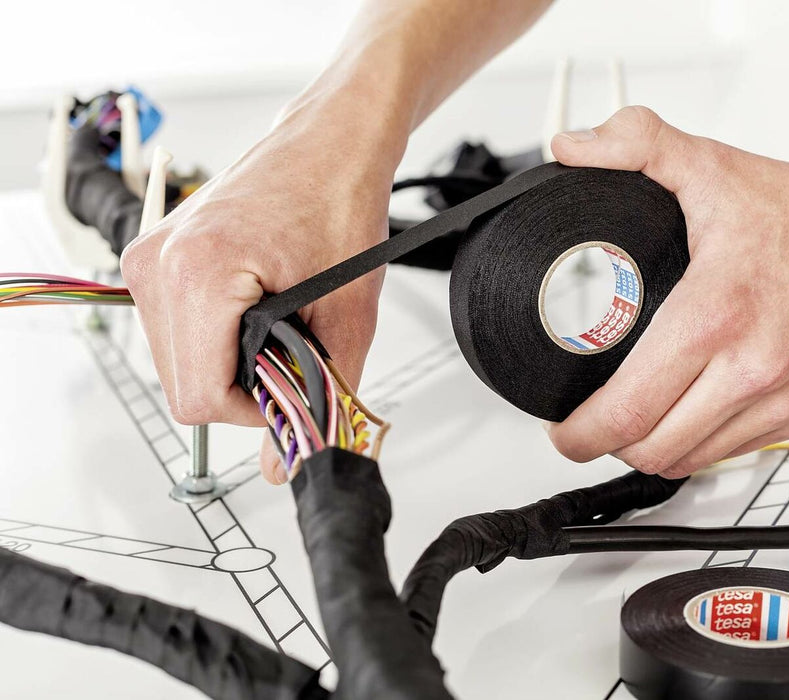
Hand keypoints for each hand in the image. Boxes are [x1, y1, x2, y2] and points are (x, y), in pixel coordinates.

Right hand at [121, 98, 398, 483]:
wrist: (331, 142)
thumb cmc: (341, 201)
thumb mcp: (348, 313)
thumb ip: (321, 395)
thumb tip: (286, 461)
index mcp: (197, 273)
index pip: (200, 398)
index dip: (253, 412)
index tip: (289, 388)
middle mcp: (158, 264)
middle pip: (181, 387)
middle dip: (240, 388)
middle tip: (291, 352)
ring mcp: (149, 258)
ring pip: (176, 363)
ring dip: (226, 361)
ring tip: (276, 319)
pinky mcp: (155, 255)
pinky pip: (175, 330)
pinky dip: (215, 336)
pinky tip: (254, 308)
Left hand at [546, 106, 788, 477]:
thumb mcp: (712, 166)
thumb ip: (637, 144)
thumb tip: (573, 147)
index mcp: (716, 315)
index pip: (629, 408)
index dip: (581, 433)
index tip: (562, 428)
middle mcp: (751, 368)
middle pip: (652, 448)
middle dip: (606, 445)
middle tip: (587, 425)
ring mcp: (781, 399)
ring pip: (690, 461)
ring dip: (650, 451)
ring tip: (629, 424)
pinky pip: (733, 454)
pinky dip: (698, 446)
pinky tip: (681, 419)